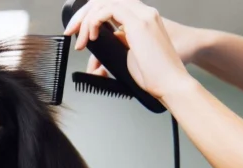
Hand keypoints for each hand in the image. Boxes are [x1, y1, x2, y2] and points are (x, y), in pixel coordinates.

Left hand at [64, 0, 195, 100]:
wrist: (170, 83)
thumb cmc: (155, 75)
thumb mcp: (129, 57)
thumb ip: (115, 48)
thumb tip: (96, 58)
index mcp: (142, 19)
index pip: (111, 6)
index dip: (91, 16)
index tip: (78, 32)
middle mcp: (144, 13)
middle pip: (105, 0)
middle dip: (83, 14)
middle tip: (71, 32)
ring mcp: (142, 15)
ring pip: (104, 2)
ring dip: (86, 20)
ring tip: (81, 40)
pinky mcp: (138, 23)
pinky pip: (107, 10)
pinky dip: (93, 22)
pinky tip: (91, 37)